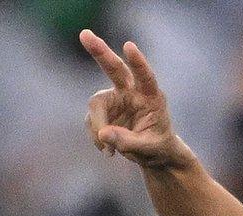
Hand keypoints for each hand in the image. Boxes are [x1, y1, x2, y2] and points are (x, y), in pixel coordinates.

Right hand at [79, 29, 181, 166]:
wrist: (152, 153)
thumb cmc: (157, 146)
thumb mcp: (148, 149)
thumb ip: (128, 142)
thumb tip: (103, 134)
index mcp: (151, 96)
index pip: (145, 77)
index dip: (138, 62)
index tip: (129, 46)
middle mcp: (131, 92)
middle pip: (115, 68)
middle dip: (100, 51)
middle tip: (85, 34)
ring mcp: (115, 98)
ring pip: (96, 104)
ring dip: (97, 126)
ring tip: (109, 152)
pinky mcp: (102, 109)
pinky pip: (91, 120)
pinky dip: (96, 137)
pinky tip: (107, 151)